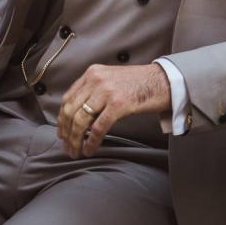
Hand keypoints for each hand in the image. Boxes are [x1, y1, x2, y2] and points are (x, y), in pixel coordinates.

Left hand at [57, 63, 171, 157]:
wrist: (164, 81)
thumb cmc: (140, 83)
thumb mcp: (111, 79)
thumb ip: (94, 91)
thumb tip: (79, 115)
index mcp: (92, 73)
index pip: (68, 98)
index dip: (62, 119)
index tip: (62, 133)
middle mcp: (96, 80)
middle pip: (71, 110)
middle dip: (66, 132)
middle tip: (67, 147)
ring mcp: (107, 91)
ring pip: (81, 120)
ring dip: (76, 140)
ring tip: (76, 151)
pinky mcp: (119, 104)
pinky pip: (98, 127)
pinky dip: (91, 142)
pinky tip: (89, 149)